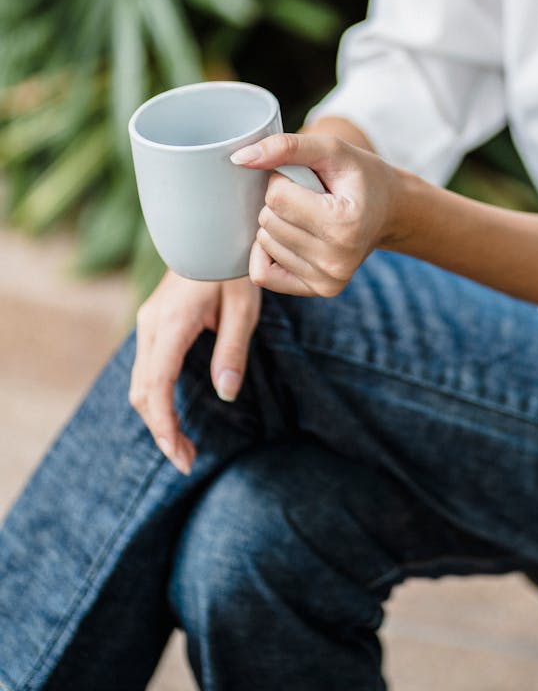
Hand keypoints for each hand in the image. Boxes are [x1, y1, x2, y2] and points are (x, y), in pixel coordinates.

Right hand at [129, 270, 260, 473]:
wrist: (212, 230)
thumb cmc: (232, 266)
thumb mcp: (244, 309)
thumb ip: (232, 352)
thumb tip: (226, 395)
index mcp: (171, 325)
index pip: (157, 388)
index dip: (165, 428)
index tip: (182, 456)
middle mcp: (151, 326)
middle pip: (143, 392)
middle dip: (161, 430)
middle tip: (188, 460)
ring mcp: (148, 323)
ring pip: (140, 382)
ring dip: (157, 416)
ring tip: (184, 445)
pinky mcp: (153, 322)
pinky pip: (147, 368)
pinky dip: (156, 397)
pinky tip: (175, 413)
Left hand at [230, 132, 399, 296]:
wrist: (389, 212)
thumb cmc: (360, 177)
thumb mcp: (332, 150)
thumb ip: (287, 147)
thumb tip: (240, 159)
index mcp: (345, 224)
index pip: (276, 197)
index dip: (283, 179)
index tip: (307, 178)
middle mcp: (337, 260)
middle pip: (268, 221)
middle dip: (279, 202)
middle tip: (309, 198)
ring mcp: (327, 280)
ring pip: (265, 243)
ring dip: (278, 224)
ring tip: (308, 217)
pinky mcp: (317, 291)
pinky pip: (262, 273)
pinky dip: (268, 252)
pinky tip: (292, 238)